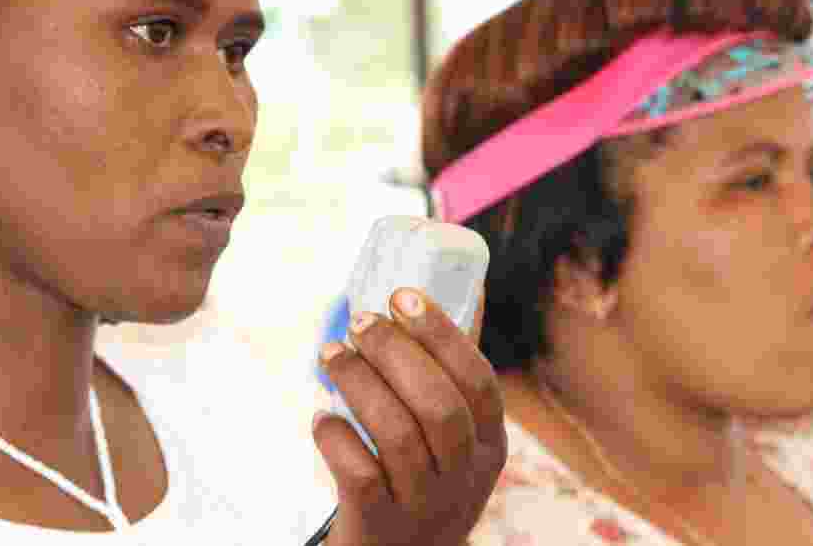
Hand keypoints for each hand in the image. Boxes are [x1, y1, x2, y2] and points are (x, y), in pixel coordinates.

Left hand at [313, 288, 505, 545]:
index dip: (442, 334)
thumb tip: (456, 290)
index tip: (402, 296)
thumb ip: (448, 375)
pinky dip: (337, 438)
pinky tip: (322, 418)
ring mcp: (425, 506)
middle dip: (396, 353)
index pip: (480, 382)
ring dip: (360, 384)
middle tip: (360, 321)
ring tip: (331, 355)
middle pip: (439, 406)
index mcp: (490, 445)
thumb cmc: (420, 479)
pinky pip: (361, 476)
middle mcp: (465, 477)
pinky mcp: (379, 527)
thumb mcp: (453, 440)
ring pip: (398, 436)